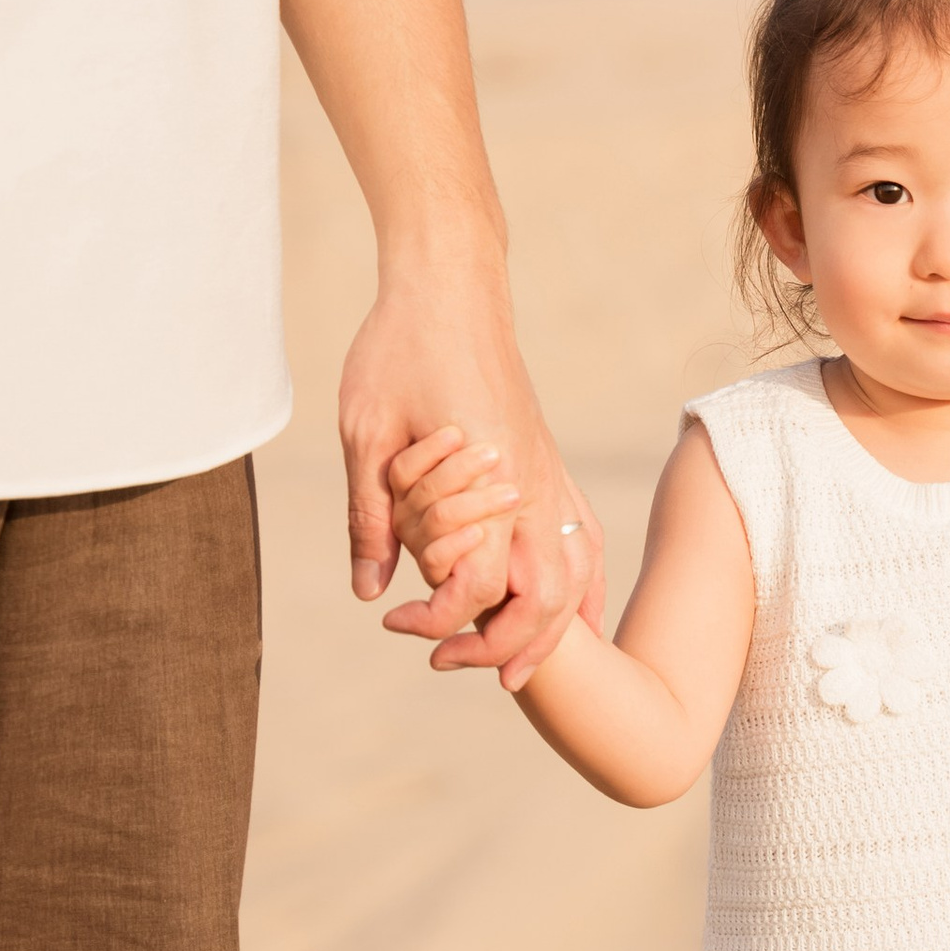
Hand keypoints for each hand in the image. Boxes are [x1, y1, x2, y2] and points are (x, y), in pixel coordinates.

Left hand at [337, 277, 602, 673]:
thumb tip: (370, 591)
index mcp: (489, 475)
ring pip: (579, 570)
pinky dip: (581, 584)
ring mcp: (550, 471)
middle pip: (548, 594)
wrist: (449, 283)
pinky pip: (583, 538)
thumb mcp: (366, 433)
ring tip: (522, 666)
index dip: (439, 618)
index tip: (397, 622)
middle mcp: (533, 481)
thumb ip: (372, 517)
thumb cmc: (400, 347)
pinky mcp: (550, 460)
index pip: (482, 583)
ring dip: (556, 626)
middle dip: (511, 646)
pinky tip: (570, 609)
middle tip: (462, 667)